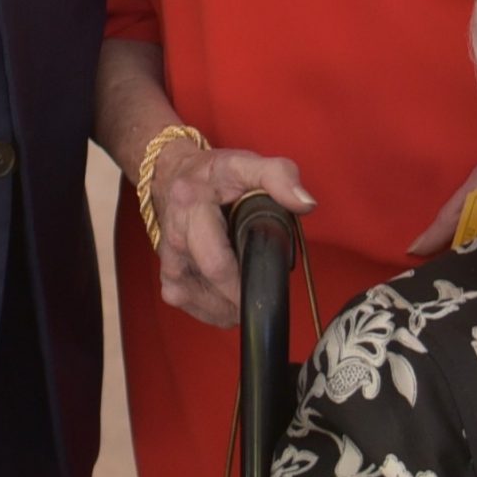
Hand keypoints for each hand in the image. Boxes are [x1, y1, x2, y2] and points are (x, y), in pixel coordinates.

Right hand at [153, 143, 314, 327]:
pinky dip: (225, 307)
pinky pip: (203, 311)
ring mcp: (170, 266)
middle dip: (248, 293)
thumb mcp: (247, 164)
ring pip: (212, 306)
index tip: (272, 281)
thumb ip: (280, 176)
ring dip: (238, 301)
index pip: (216, 261)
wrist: (172, 178)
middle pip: (215, 286)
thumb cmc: (215, 175)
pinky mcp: (170, 284)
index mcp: (191, 207)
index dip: (247, 280)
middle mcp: (174, 241)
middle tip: (268, 283)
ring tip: (249, 276)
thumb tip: (306, 204)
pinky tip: (233, 289)